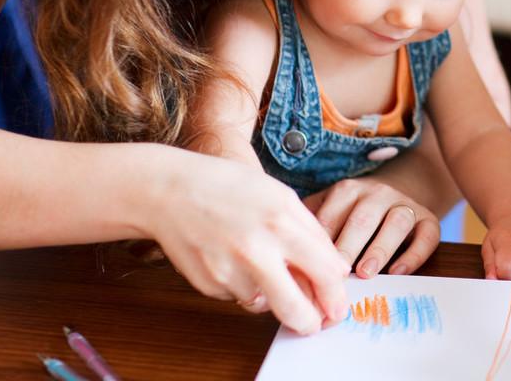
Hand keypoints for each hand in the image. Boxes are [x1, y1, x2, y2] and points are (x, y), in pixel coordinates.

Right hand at [145, 150, 349, 334]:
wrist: (172, 191)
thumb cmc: (231, 188)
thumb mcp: (282, 197)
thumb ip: (311, 234)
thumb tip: (334, 271)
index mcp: (282, 223)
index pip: (325, 273)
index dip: (336, 295)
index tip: (338, 306)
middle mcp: (257, 251)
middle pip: (296, 310)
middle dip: (311, 323)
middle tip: (316, 323)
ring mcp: (229, 272)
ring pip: (266, 304)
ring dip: (271, 294)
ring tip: (259, 261)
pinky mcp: (209, 285)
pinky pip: (239, 297)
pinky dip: (244, 286)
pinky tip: (234, 259)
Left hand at [304, 177, 440, 277]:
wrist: (398, 193)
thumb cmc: (352, 215)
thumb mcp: (328, 213)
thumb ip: (309, 234)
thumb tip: (279, 275)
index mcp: (347, 191)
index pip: (330, 218)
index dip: (318, 248)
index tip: (307, 273)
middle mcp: (377, 193)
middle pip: (362, 219)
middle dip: (348, 248)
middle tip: (335, 277)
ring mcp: (405, 204)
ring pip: (396, 222)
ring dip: (380, 248)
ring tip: (366, 273)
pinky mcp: (429, 218)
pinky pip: (427, 235)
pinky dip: (414, 254)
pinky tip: (398, 272)